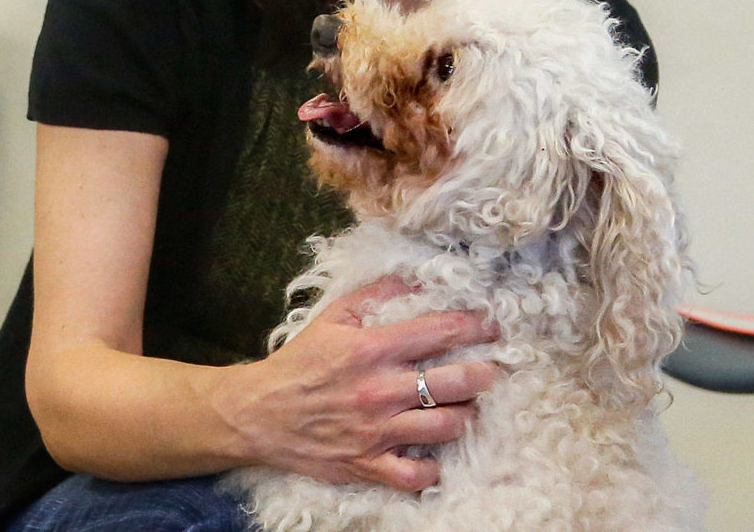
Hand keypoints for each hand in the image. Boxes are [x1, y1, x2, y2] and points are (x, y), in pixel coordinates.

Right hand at [220, 277, 497, 490]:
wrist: (260, 412)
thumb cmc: (300, 361)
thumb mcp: (334, 316)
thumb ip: (376, 294)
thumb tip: (414, 277)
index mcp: (371, 348)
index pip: (437, 332)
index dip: (472, 325)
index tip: (491, 324)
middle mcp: (379, 390)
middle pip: (452, 382)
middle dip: (483, 374)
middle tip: (493, 369)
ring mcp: (375, 432)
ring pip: (443, 428)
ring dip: (466, 416)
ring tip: (471, 407)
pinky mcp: (367, 465)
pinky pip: (415, 476)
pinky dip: (433, 468)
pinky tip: (437, 455)